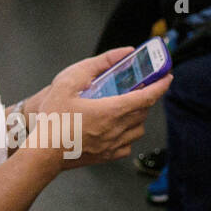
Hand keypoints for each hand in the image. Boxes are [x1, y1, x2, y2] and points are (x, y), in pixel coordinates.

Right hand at [29, 48, 168, 167]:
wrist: (43, 152)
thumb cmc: (53, 118)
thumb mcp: (68, 81)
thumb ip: (97, 64)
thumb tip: (123, 54)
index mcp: (111, 110)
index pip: (147, 96)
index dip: (160, 85)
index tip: (167, 76)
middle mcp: (117, 129)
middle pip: (144, 111)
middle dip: (146, 98)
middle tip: (139, 88)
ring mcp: (114, 145)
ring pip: (138, 129)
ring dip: (137, 116)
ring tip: (125, 107)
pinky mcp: (107, 156)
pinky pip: (128, 144)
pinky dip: (128, 134)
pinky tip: (115, 128)